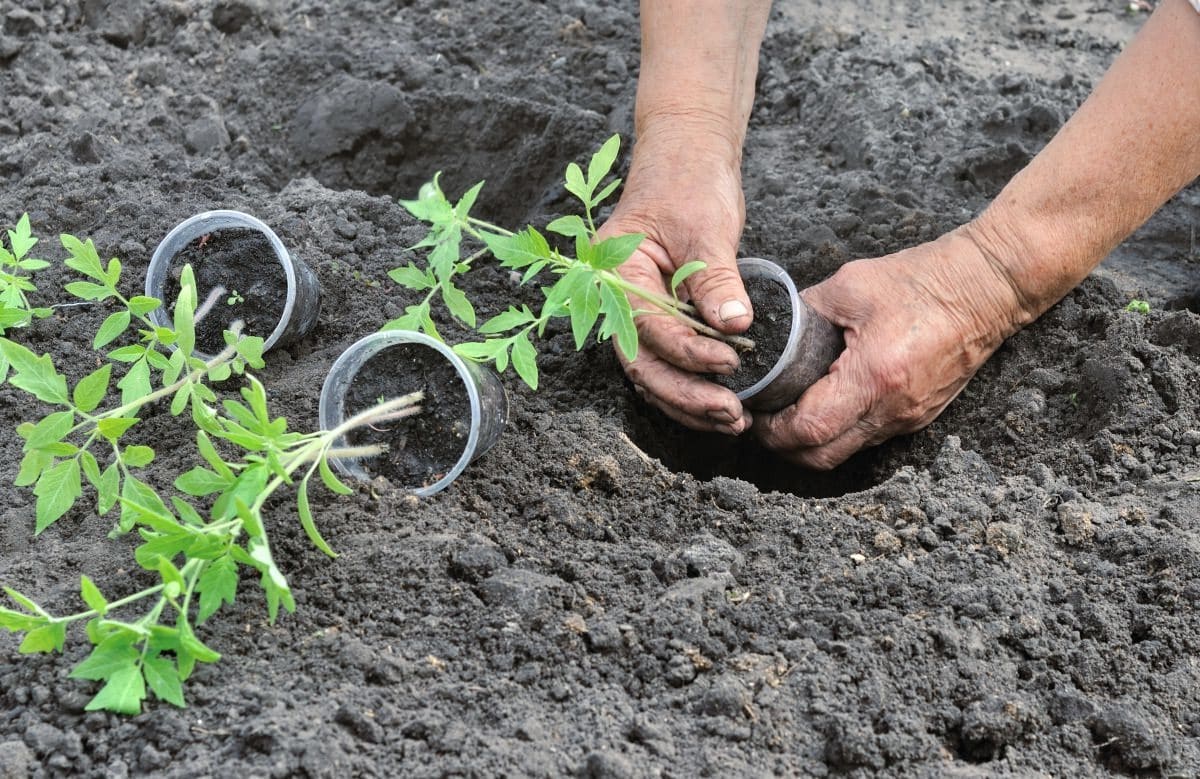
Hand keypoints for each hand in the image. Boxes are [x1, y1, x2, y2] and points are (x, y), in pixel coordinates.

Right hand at [598, 122, 753, 434]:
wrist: (686, 159)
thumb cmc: (688, 182)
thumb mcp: (706, 227)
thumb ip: (716, 278)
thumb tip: (734, 325)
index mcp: (614, 271)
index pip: (647, 327)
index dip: (688, 353)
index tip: (730, 363)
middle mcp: (614, 298)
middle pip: (642, 364)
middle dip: (685, 395)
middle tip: (730, 414)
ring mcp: (633, 312)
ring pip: (652, 373)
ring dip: (689, 401)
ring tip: (732, 420)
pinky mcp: (657, 319)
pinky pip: (667, 363)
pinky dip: (691, 386)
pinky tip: (721, 404)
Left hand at [753, 227, 1027, 468]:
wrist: (989, 287)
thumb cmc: (924, 279)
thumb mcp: (850, 285)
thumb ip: (805, 311)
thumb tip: (771, 329)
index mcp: (874, 375)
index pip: (809, 429)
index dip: (774, 429)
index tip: (755, 411)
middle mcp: (893, 408)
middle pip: (822, 457)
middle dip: (785, 447)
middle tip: (764, 420)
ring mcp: (909, 418)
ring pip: (846, 452)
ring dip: (811, 442)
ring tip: (789, 411)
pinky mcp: (920, 416)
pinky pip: (869, 438)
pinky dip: (840, 431)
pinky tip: (825, 404)